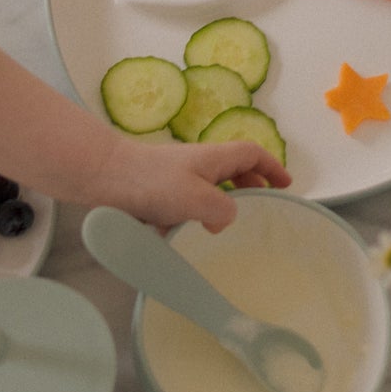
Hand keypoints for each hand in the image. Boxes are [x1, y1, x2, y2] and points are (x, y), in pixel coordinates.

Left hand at [88, 136, 289, 232]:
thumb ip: (222, 210)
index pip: (252, 154)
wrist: (105, 177)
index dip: (272, 168)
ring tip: (218, 229)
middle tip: (258, 208)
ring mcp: (175, 176)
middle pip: (233, 170)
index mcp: (214, 158)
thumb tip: (224, 219)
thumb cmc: (154, 183)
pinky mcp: (156, 191)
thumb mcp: (198, 199)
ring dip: (215, 206)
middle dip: (248, 188)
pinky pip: (181, 204)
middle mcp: (197, 164)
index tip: (286, 185)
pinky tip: (177, 236)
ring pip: (206, 189)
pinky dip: (185, 218)